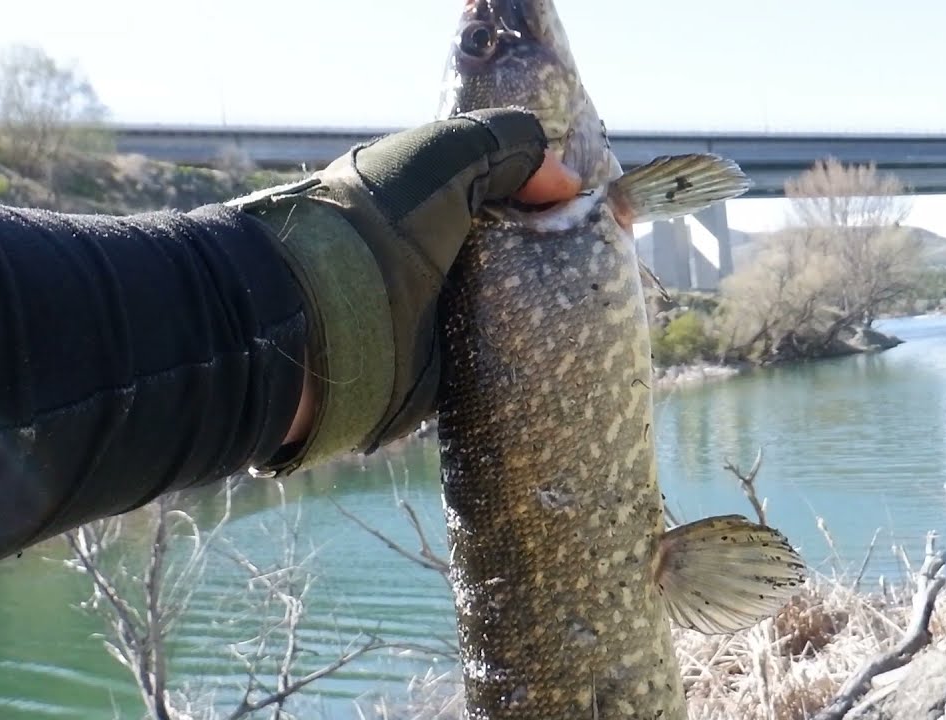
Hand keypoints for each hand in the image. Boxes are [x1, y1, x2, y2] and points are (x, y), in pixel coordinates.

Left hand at [236, 108, 580, 473]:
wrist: (333, 318)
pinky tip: (576, 340)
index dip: (550, 197)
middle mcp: (434, 256)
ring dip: (556, 303)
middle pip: (518, 251)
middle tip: (612, 256)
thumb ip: (507, 143)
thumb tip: (565, 179)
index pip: (504, 194)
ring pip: (519, 304)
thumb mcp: (446, 154)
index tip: (597, 208)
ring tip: (608, 300)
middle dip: (561, 252)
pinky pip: (507, 356)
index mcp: (428, 202)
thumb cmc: (383, 222)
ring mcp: (441, 314)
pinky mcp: (449, 369)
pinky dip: (538, 349)